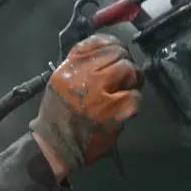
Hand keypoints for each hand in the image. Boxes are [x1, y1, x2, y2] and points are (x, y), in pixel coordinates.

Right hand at [30, 34, 142, 171]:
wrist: (55, 147)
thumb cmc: (58, 117)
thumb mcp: (60, 83)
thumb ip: (79, 67)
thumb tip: (107, 53)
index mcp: (69, 68)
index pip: (97, 42)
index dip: (112, 44)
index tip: (118, 51)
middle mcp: (84, 77)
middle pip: (117, 54)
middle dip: (124, 63)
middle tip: (124, 77)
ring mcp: (100, 93)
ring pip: (129, 70)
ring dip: (132, 80)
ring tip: (125, 91)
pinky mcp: (115, 110)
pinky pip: (135, 95)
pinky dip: (134, 101)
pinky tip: (124, 108)